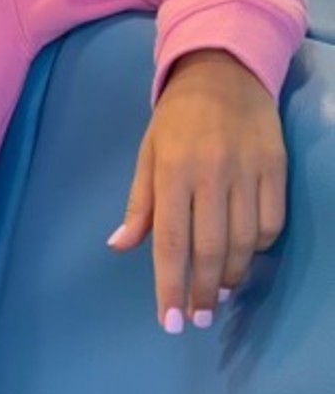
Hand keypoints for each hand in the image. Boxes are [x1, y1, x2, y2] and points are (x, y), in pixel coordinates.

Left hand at [108, 49, 286, 331]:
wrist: (224, 71)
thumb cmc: (176, 119)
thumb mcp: (147, 154)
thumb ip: (138, 204)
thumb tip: (118, 247)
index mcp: (171, 171)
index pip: (169, 241)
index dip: (169, 286)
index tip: (171, 322)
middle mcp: (210, 174)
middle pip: (209, 248)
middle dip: (203, 292)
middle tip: (198, 318)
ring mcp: (247, 171)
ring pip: (244, 241)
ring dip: (232, 276)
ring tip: (219, 293)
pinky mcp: (276, 168)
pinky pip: (272, 222)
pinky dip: (259, 247)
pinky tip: (245, 257)